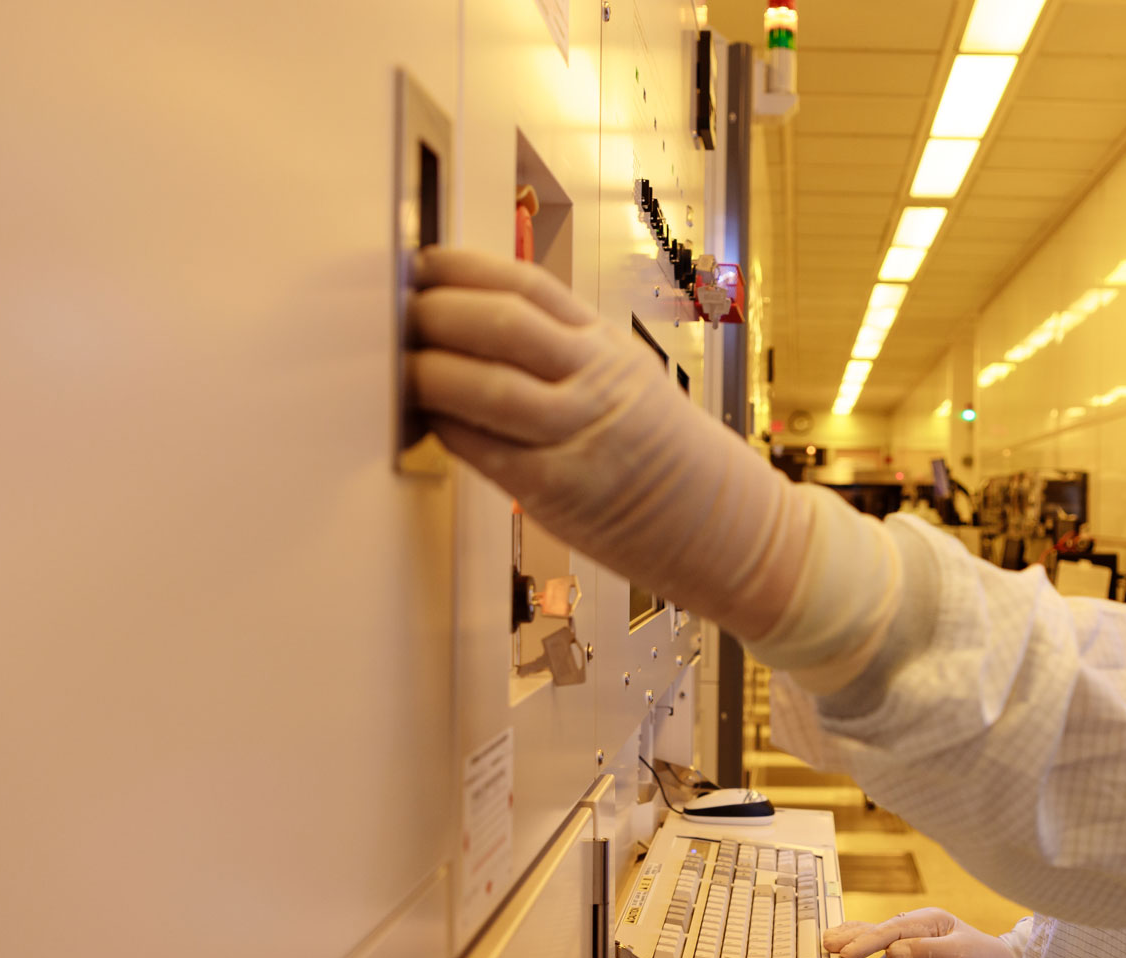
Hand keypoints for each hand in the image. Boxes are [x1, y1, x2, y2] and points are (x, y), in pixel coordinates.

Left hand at [407, 248, 809, 637]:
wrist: (730, 527)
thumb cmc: (666, 460)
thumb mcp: (628, 382)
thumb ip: (562, 357)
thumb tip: (472, 331)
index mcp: (608, 347)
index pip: (528, 285)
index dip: (464, 267)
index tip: (422, 263)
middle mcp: (597, 381)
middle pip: (504, 325)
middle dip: (437, 311)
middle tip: (396, 309)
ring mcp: (582, 435)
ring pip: (490, 385)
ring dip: (430, 369)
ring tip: (398, 363)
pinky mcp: (562, 489)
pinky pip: (487, 449)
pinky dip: (447, 428)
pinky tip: (424, 418)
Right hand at [824, 909, 1016, 957]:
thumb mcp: (960, 956)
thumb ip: (925, 951)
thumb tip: (892, 951)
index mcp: (931, 919)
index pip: (893, 929)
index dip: (869, 940)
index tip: (847, 953)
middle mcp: (920, 925)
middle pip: (881, 929)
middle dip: (854, 937)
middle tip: (826, 944)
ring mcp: (917, 941)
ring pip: (880, 943)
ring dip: (857, 950)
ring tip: (830, 953)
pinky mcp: (917, 957)